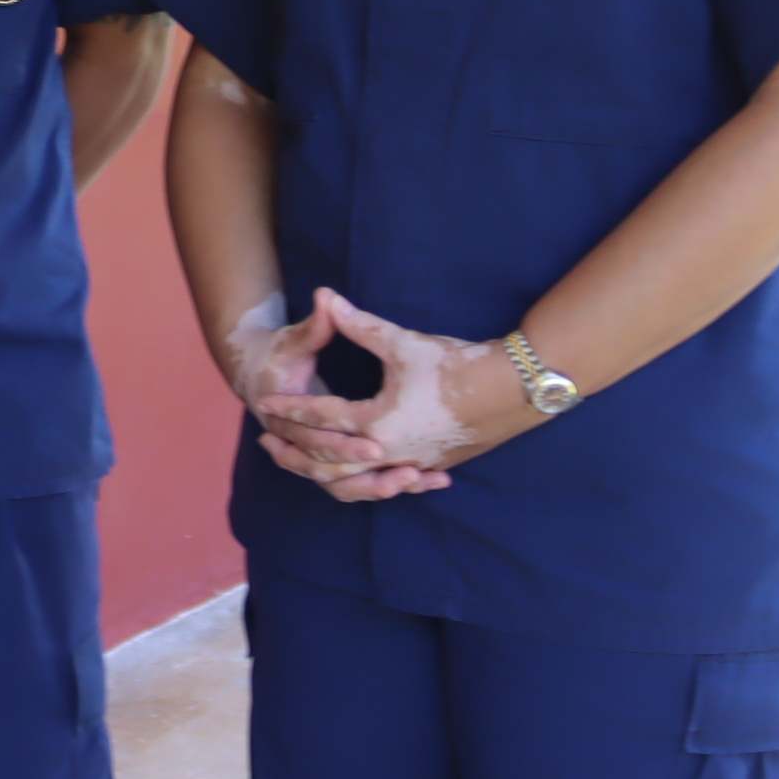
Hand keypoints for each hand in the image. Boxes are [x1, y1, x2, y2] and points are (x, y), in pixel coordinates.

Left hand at [254, 289, 522, 501]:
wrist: (513, 389)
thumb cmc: (455, 364)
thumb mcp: (402, 342)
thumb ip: (360, 325)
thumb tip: (326, 297)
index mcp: (376, 421)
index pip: (322, 416)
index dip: (292, 406)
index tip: (265, 402)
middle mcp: (390, 451)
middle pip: (330, 461)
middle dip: (296, 452)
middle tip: (268, 442)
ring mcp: (412, 463)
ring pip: (358, 479)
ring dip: (328, 471)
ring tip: (305, 462)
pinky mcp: (432, 466)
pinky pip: (390, 481)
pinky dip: (368, 480)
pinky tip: (361, 475)